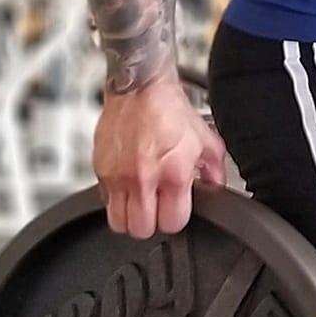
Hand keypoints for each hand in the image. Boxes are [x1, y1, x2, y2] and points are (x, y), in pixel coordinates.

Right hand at [94, 77, 227, 238]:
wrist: (140, 86)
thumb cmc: (169, 109)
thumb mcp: (205, 139)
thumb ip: (214, 169)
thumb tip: (216, 187)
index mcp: (172, 173)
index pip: (171, 223)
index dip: (175, 220)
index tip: (175, 210)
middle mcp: (142, 178)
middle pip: (140, 229)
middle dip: (151, 224)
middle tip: (156, 209)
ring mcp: (117, 175)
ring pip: (117, 222)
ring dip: (130, 217)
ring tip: (140, 203)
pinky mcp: (100, 168)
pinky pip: (104, 200)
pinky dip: (115, 199)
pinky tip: (128, 185)